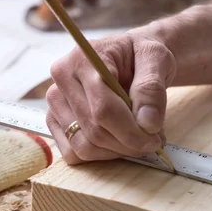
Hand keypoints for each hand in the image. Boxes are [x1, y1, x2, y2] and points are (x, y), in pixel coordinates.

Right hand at [46, 32, 176, 164]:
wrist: (130, 56)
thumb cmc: (141, 55)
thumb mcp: (156, 59)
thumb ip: (152, 88)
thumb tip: (147, 124)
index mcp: (83, 59)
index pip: (103, 108)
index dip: (131, 132)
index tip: (155, 140)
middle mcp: (62, 79)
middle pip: (93, 131)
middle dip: (127, 144)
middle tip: (152, 141)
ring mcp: (55, 102)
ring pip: (82, 146)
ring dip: (114, 152)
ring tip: (136, 139)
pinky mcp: (54, 120)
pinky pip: (73, 153)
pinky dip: (99, 155)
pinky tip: (117, 141)